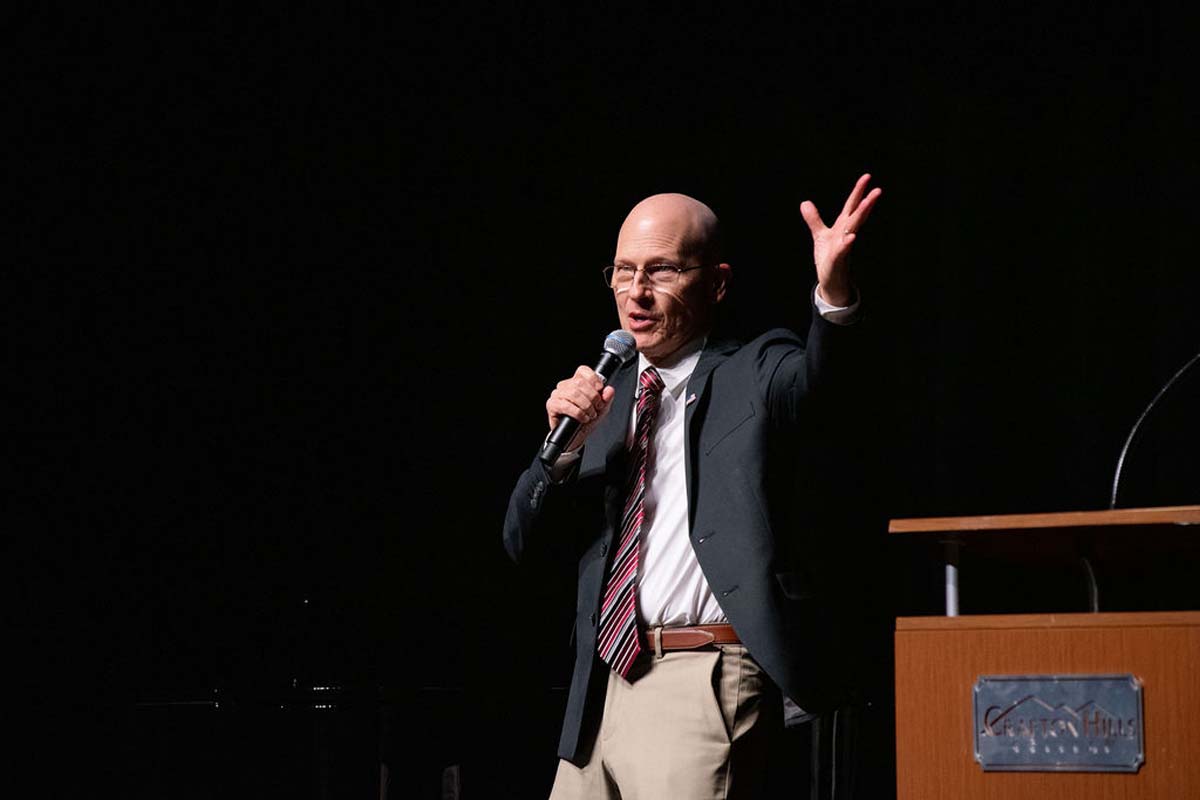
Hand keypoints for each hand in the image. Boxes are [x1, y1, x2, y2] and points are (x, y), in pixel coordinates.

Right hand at [546, 366, 616, 451]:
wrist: (578, 436)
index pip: (583, 371)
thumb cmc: (587, 420)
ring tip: (590, 414)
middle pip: (579, 382)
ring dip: (586, 406)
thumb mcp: (602, 409)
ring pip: (573, 393)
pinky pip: (565, 405)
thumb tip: (609, 390)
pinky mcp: (552, 405)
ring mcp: (557, 394)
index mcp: (577, 382)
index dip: (593, 379)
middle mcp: (565, 386)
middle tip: (597, 407)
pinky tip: (583, 418)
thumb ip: (607, 398)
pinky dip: (578, 413)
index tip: (600, 390)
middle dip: (593, 396)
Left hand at [800, 173, 882, 306]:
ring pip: (853, 229)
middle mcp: (846, 234)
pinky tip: (851, 237)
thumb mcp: (820, 235)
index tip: (867, 177)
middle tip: (878, 190)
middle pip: (857, 215)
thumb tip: (805, 202)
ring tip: (867, 203)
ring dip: (860, 217)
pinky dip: (846, 243)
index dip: (858, 191)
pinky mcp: (837, 260)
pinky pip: (843, 250)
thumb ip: (814, 219)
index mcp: (842, 226)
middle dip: (866, 203)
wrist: (830, 279)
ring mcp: (843, 246)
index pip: (852, 206)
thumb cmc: (829, 257)